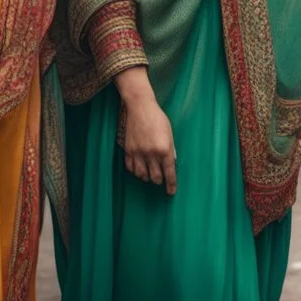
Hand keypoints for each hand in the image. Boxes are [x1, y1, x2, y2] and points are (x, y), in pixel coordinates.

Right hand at [116, 67, 176, 194]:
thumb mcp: (170, 133)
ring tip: (150, 173)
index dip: (171, 184)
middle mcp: (151, 154)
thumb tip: (172, 164)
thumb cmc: (158, 119)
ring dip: (147, 177)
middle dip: (159, 180)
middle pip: (155, 177)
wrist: (140, 107)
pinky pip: (131, 168)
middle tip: (161, 179)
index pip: (169, 173)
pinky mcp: (128, 150)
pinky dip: (136, 171)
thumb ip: (171, 149)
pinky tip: (139, 169)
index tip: (171, 192)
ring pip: (142, 175)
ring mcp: (138, 153)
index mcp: (164, 149)